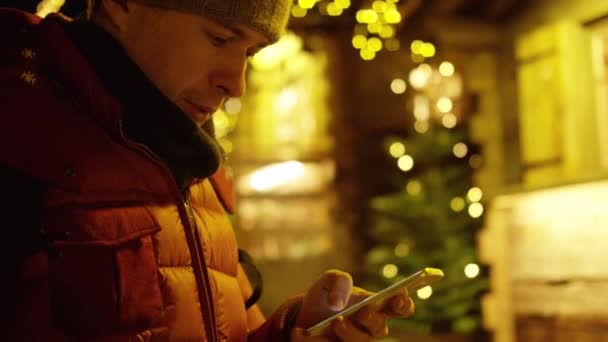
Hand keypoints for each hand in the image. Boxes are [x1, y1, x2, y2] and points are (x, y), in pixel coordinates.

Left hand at [290, 270, 414, 340]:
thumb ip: (338, 281)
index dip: (403, 304)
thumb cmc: (326, 296)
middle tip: (362, 311)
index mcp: (376, 306)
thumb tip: (339, 303)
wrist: (303, 316)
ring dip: (348, 332)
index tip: (398, 298)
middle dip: (371, 319)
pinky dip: (314, 341)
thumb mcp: (328, 280)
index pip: (400, 307)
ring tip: (335, 322)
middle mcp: (370, 328)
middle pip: (379, 328)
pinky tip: (300, 332)